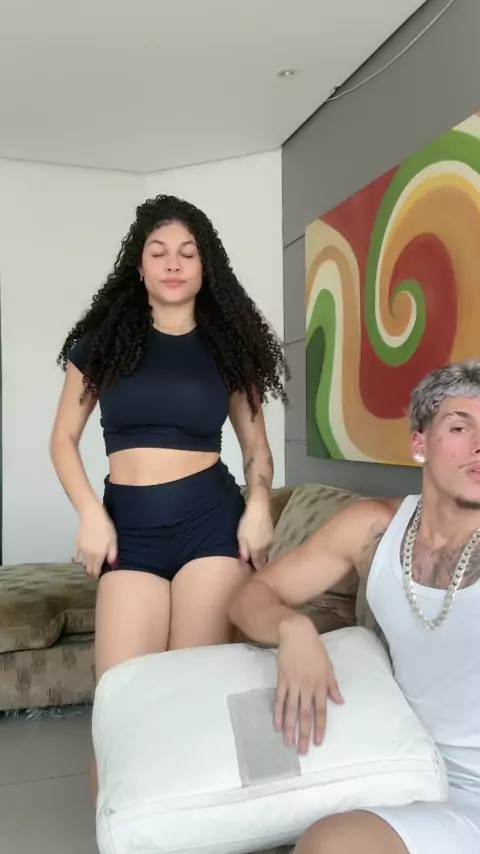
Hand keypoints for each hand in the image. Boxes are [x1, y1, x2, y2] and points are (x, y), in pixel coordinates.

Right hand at [74, 504, 117, 578]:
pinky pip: (76, 555)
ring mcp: (83, 550)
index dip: (97, 574)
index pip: (97, 569)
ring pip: (83, 562)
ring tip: (88, 568)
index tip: (97, 577)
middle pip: (89, 567)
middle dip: (91, 572)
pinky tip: (77, 560)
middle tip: (92, 575)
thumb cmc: (105, 527)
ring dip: (86, 566)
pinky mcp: (77, 544)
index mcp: (99, 554)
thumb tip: (112, 563)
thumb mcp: (113, 539)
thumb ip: (112, 552)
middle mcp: (90, 554)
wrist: (92, 517)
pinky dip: (77, 558)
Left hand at [237, 497, 273, 570]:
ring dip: (262, 554)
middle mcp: (265, 547)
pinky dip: (264, 546)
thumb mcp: (241, 538)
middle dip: (260, 563)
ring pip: (266, 551)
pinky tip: (260, 543)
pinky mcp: (271, 533)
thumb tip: (244, 562)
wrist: (259, 509)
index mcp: (257, 550)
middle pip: (263, 559)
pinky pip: (267, 544)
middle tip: (256, 568)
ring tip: (257, 556)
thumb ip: (243, 551)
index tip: (255, 575)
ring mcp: (270, 540)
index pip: (258, 564)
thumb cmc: (247, 523)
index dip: (257, 569)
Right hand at [274, 615, 343, 754]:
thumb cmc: (315, 650)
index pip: (321, 710)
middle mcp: (307, 686)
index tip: (318, 743)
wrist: (296, 633)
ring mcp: (293, 683)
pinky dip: (278, 713)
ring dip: (290, 727)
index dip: (320, 727)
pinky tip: (277, 725)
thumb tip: (340, 703)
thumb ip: (333, 686)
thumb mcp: (328, 666)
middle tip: (302, 751)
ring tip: (288, 743)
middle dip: (304, 733)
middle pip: (305, 714)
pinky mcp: (282, 679)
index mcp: (321, 684)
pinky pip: (279, 699)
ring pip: (291, 710)